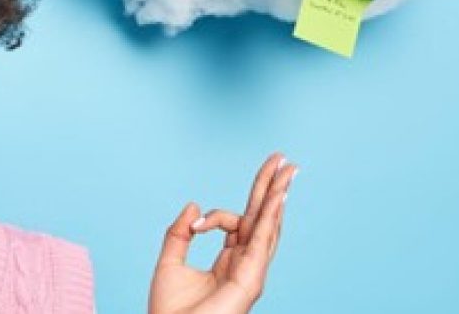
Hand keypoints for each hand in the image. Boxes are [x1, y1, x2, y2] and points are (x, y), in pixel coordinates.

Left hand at [149, 153, 297, 313]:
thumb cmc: (170, 310)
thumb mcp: (170, 262)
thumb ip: (179, 233)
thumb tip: (193, 205)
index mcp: (229, 262)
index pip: (234, 224)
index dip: (215, 216)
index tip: (195, 224)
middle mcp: (245, 265)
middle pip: (262, 219)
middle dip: (271, 189)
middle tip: (282, 160)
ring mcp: (251, 272)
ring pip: (268, 226)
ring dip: (278, 196)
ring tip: (288, 168)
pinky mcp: (250, 279)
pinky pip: (262, 242)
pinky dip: (270, 217)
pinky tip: (278, 196)